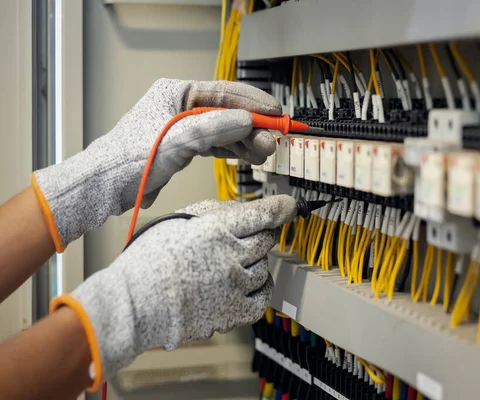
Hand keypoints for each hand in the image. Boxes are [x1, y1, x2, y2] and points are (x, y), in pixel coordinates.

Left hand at [32, 79, 280, 251]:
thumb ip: (215, 128)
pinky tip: (248, 155)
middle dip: (252, 127)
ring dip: (245, 140)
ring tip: (264, 152)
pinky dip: (232, 149)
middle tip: (272, 141)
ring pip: (224, 129)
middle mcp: (182, 106)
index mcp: (176, 92)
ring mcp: (183, 127)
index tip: (276, 113)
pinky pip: (216, 144)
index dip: (253, 103)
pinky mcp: (183, 146)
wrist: (105, 185)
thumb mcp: (178, 140)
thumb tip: (248, 120)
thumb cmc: (130, 158)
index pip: (224, 93)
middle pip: (227, 112)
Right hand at [50, 195, 296, 389]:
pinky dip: (260, 290)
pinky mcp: (233, 312)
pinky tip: (249, 285)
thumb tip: (243, 211)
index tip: (289, 207)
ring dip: (255, 263)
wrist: (134, 302)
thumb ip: (215, 213)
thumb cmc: (150, 260)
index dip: (280, 209)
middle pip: (266, 240)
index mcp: (215, 229)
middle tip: (247, 239)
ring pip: (264, 268)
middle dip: (261, 236)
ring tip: (233, 265)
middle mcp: (229, 255)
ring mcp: (234, 285)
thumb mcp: (180, 221)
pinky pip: (262, 299)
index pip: (261, 215)